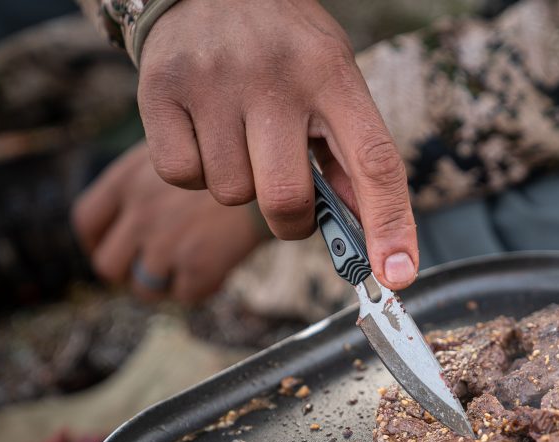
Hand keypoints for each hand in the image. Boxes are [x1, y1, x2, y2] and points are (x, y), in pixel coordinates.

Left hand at [73, 142, 264, 302]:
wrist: (278, 166)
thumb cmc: (236, 152)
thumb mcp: (180, 144)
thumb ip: (153, 176)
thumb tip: (143, 209)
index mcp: (127, 179)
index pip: (88, 221)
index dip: (98, 241)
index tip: (115, 247)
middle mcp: (140, 212)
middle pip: (108, 264)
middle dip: (129, 271)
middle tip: (155, 267)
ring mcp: (166, 242)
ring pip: (145, 288)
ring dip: (167, 283)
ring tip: (192, 266)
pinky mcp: (198, 265)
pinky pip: (187, 294)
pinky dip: (203, 286)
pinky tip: (220, 266)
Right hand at [136, 0, 417, 289]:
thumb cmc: (286, 48)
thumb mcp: (333, 81)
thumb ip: (352, 154)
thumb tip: (372, 237)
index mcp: (333, 74)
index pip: (375, 161)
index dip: (391, 225)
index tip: (398, 275)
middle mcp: (275, 75)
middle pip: (285, 199)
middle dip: (291, 218)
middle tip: (288, 195)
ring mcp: (214, 80)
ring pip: (230, 194)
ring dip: (239, 184)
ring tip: (240, 135)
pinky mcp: (161, 88)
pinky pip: (183, 175)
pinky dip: (194, 170)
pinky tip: (204, 129)